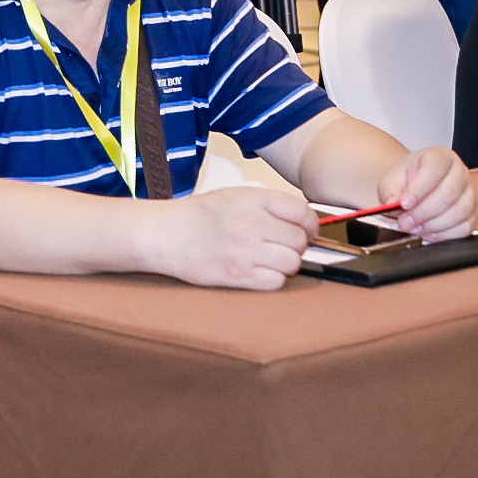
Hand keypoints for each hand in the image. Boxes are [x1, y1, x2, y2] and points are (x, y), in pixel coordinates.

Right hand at [154, 186, 314, 290]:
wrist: (166, 234)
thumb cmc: (199, 215)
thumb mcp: (235, 195)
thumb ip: (268, 204)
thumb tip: (302, 220)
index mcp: (254, 199)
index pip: (302, 212)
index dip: (311, 224)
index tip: (308, 229)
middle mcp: (253, 223)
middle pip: (300, 240)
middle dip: (297, 245)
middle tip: (284, 246)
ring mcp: (246, 251)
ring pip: (292, 263)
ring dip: (287, 264)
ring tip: (272, 260)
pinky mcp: (238, 275)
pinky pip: (275, 282)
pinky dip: (273, 279)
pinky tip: (261, 271)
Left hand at [372, 148, 476, 241]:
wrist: (412, 188)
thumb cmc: (405, 181)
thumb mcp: (391, 181)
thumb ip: (391, 191)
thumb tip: (393, 204)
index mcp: (440, 157)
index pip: (435, 168)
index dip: (419, 188)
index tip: (404, 203)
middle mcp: (459, 172)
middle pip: (448, 194)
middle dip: (423, 212)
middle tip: (405, 222)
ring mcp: (469, 193)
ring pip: (458, 212)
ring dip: (433, 225)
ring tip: (414, 228)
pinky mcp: (472, 214)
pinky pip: (464, 228)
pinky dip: (444, 234)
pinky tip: (428, 232)